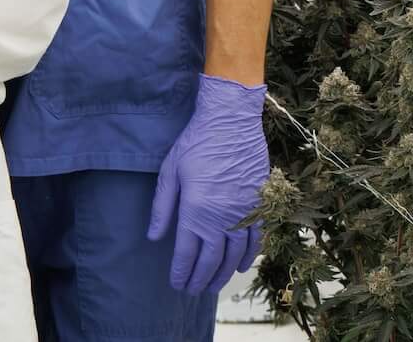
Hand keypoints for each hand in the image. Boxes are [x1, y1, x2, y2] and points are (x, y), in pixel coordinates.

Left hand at [147, 75, 267, 294]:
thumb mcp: (170, 172)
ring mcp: (243, 214)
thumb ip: (162, 208)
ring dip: (222, 275)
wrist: (231, 121)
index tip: (176, 284)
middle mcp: (220, 219)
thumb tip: (153, 237)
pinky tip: (240, 267)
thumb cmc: (197, 143)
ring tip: (212, 286)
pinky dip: (247, 257)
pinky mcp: (259, 206)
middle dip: (200, 279)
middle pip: (210, 261)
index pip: (186, 253)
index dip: (181, 272)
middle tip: (193, 291)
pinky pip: (255, 240)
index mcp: (195, 211)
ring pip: (233, 256)